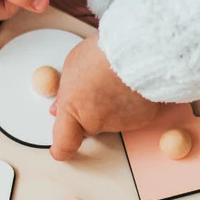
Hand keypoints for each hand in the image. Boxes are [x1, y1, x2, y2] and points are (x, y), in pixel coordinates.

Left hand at [50, 35, 161, 159]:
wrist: (140, 49)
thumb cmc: (106, 51)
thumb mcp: (72, 65)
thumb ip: (65, 91)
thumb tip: (59, 108)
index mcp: (73, 108)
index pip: (63, 143)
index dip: (60, 149)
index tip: (59, 150)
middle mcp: (94, 121)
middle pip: (88, 126)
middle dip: (90, 112)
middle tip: (97, 86)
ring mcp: (119, 123)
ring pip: (111, 121)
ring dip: (112, 107)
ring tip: (117, 79)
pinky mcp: (141, 121)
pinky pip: (132, 116)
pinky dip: (131, 105)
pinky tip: (132, 85)